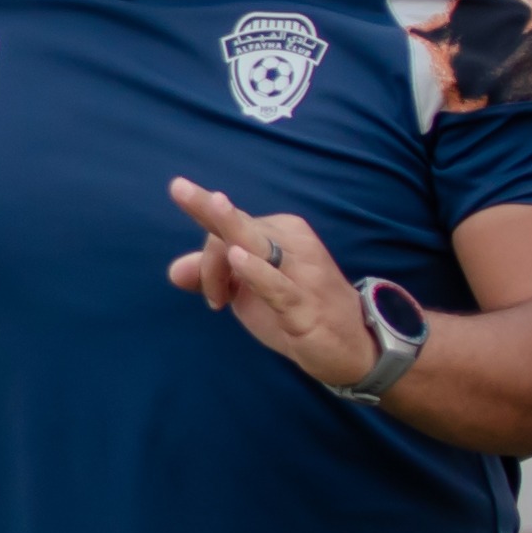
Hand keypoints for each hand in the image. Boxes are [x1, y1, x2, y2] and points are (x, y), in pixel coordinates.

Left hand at [161, 178, 385, 386]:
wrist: (355, 345)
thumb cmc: (298, 310)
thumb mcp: (250, 294)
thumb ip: (214, 276)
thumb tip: (175, 271)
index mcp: (279, 234)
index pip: (230, 228)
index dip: (207, 257)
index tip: (203, 288)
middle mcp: (292, 244)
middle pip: (240, 226)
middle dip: (207, 208)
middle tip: (177, 187)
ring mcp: (301, 273)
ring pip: (258, 246)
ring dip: (230, 228)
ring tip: (213, 204)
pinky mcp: (305, 305)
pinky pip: (279, 285)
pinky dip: (258, 272)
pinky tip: (238, 257)